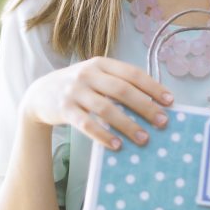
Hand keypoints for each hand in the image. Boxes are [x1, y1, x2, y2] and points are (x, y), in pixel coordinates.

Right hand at [22, 57, 172, 149]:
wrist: (39, 94)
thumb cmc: (78, 86)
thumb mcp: (96, 76)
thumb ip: (118, 83)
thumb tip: (153, 102)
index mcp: (101, 63)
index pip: (132, 73)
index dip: (153, 87)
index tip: (170, 101)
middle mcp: (88, 74)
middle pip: (122, 90)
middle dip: (145, 107)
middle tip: (163, 122)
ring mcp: (75, 91)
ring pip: (106, 108)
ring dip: (127, 125)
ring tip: (144, 139)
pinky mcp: (64, 109)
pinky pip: (87, 124)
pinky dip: (103, 135)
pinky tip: (117, 145)